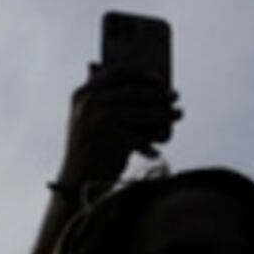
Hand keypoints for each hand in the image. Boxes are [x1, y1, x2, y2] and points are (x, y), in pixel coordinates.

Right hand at [56, 64, 179, 192]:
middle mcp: (90, 103)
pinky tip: (161, 145)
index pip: (116, 73)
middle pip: (133, 92)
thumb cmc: (89, 148)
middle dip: (158, 94)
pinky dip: (151, 144)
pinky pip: (139, 138)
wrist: (75, 180)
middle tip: (175, 95)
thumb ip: (109, 100)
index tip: (158, 78)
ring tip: (178, 113)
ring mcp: (98, 119)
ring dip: (164, 114)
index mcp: (83, 93)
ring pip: (141, 113)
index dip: (139, 74)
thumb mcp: (90, 120)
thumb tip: (151, 87)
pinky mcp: (109, 138)